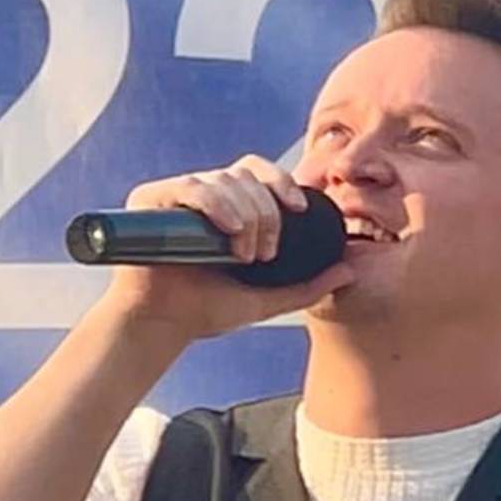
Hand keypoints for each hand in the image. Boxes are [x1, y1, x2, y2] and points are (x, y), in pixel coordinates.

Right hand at [97, 154, 354, 341]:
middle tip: (263, 255)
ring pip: (224, 181)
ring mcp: (177, 196)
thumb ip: (307, 287)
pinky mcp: (151, 201)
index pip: (260, 173)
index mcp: (229, 207)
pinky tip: (229, 228)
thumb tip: (350, 270)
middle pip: (247, 177)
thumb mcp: (266, 299)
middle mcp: (204, 195)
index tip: (298, 209)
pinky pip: (191, 186)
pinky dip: (215, 202)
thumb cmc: (205, 311)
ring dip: (245, 215)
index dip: (282, 182)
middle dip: (266, 214)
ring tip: (242, 255)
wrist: (161, 326)